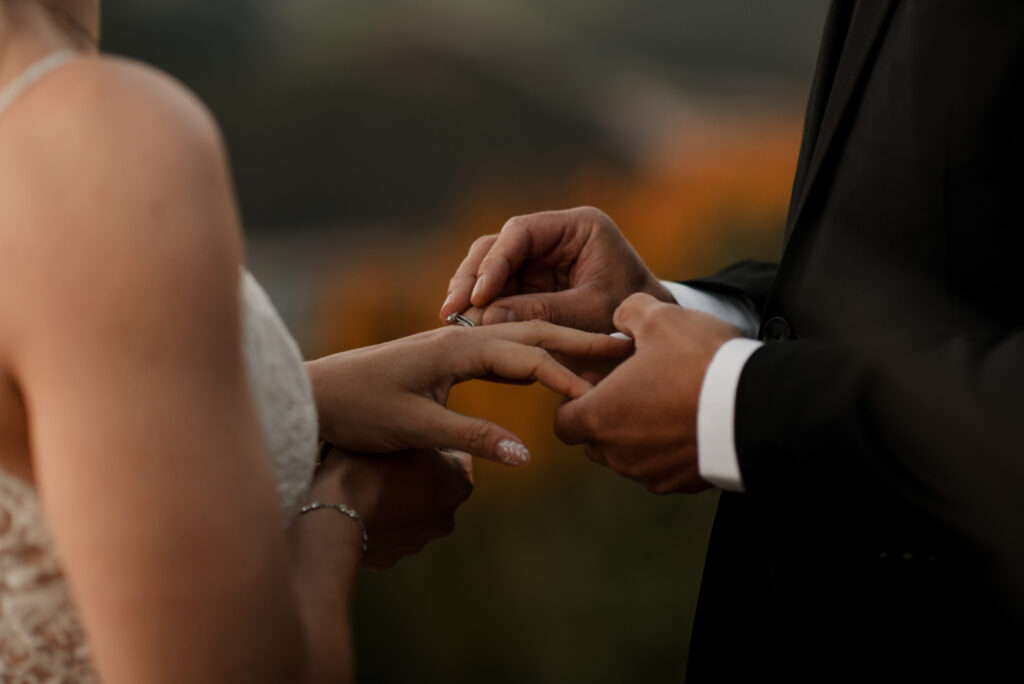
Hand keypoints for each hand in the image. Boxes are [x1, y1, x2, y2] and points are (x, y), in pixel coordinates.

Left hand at [306, 321, 631, 465]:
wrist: (314, 396)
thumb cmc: (359, 409)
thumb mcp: (416, 427)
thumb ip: (473, 438)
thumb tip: (527, 455)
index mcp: (458, 349)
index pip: (528, 358)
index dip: (566, 376)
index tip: (600, 394)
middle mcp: (458, 339)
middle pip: (530, 334)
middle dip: (576, 341)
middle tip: (621, 343)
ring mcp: (451, 347)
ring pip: (516, 341)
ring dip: (556, 347)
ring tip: (594, 353)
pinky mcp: (443, 360)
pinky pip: (497, 354)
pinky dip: (528, 360)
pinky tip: (539, 369)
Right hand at [311, 446, 473, 569]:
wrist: (336, 512)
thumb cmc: (369, 465)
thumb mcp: (401, 433)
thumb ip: (421, 433)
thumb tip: (420, 426)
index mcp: (459, 482)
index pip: (456, 453)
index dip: (432, 442)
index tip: (409, 436)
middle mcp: (448, 516)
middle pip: (435, 485)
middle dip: (417, 473)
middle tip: (387, 459)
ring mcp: (420, 541)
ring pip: (412, 511)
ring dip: (397, 498)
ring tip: (367, 483)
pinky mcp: (392, 557)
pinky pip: (387, 532)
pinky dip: (377, 520)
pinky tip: (357, 506)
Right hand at [440, 206, 674, 331]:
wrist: (653, 336)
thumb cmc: (632, 318)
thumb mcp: (592, 314)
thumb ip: (545, 312)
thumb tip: (489, 315)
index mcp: (579, 226)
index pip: (522, 232)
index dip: (494, 262)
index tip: (478, 294)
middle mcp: (555, 236)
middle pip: (499, 246)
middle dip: (473, 277)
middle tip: (452, 309)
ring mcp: (541, 258)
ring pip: (491, 266)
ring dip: (470, 292)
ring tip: (451, 318)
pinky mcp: (532, 281)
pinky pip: (497, 288)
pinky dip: (481, 305)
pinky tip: (464, 324)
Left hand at [554, 293, 741, 493]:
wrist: (758, 408)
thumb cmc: (699, 361)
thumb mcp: (660, 317)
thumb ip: (628, 313)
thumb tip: (622, 319)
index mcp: (600, 417)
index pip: (563, 423)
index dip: (575, 401)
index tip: (599, 382)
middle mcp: (619, 454)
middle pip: (595, 443)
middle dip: (606, 417)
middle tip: (634, 388)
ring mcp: (651, 474)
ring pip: (629, 457)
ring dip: (637, 434)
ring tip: (666, 401)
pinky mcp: (683, 484)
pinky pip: (662, 468)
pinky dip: (668, 449)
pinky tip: (690, 420)